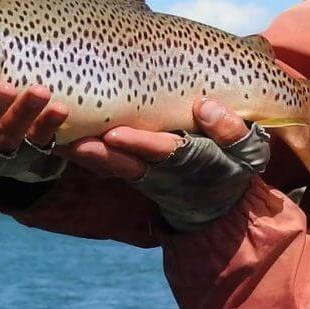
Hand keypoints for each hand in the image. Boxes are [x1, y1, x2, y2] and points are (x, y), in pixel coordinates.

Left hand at [58, 98, 247, 178]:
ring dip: (88, 157)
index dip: (140, 144)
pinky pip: (107, 166)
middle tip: (76, 143)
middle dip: (102, 155)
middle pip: (128, 164)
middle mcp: (163, 171)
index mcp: (192, 161)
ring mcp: (145, 174)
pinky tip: (62, 139)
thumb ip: (230, 130)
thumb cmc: (235, 165)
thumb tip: (204, 105)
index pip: (163, 152)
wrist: (220, 203)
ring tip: (61, 143)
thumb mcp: (248, 152)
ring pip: (112, 168)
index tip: (116, 134)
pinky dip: (87, 156)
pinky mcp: (133, 172)